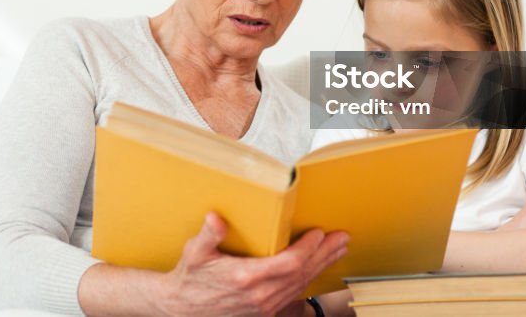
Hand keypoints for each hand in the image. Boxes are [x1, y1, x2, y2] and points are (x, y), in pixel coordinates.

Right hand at [155, 212, 349, 316]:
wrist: (183, 308)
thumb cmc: (190, 278)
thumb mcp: (194, 253)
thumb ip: (208, 235)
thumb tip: (215, 218)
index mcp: (245, 277)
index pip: (288, 263)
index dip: (307, 249)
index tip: (319, 233)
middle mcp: (260, 294)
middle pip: (302, 274)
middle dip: (324, 255)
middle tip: (342, 238)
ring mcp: (264, 305)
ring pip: (301, 285)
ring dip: (321, 266)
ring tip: (337, 250)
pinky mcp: (265, 310)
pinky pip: (294, 294)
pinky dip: (309, 279)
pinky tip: (317, 269)